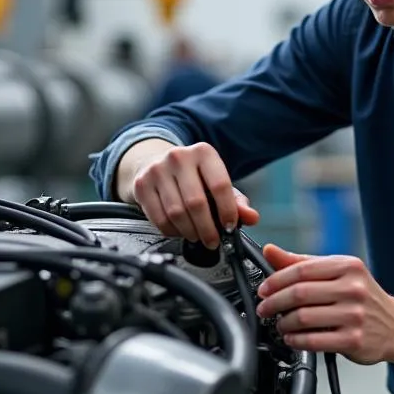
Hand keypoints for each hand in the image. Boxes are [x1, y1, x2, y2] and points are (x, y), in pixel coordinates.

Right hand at [131, 142, 259, 247]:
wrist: (155, 162)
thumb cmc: (192, 176)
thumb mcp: (216, 181)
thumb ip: (236, 201)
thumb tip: (251, 217)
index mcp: (203, 152)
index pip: (220, 185)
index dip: (227, 211)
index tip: (230, 227)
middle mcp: (179, 157)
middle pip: (196, 203)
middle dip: (207, 228)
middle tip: (213, 241)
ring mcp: (157, 170)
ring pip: (176, 213)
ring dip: (190, 232)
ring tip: (197, 236)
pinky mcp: (141, 185)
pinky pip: (159, 218)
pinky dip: (172, 231)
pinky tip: (180, 231)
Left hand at [255, 244, 393, 364]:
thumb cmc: (362, 298)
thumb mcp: (338, 273)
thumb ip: (302, 263)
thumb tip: (270, 251)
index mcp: (348, 267)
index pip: (302, 270)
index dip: (276, 280)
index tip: (263, 289)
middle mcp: (353, 289)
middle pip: (300, 294)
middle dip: (274, 303)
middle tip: (264, 309)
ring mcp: (354, 315)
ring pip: (304, 318)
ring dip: (283, 324)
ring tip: (279, 325)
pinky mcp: (354, 340)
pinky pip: (314, 341)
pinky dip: (295, 340)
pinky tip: (292, 338)